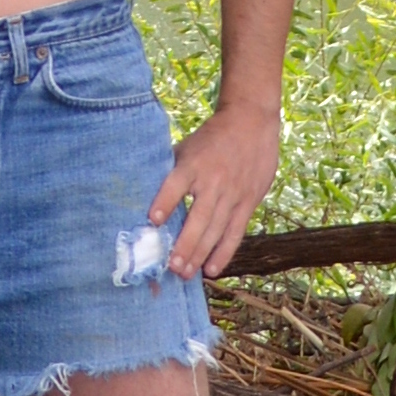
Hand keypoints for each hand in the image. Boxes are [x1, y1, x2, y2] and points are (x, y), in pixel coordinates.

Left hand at [149, 98, 280, 279]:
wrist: (252, 123)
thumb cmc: (212, 138)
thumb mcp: (188, 147)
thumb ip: (172, 170)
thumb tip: (143, 193)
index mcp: (194, 164)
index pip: (177, 184)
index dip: (165, 201)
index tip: (153, 220)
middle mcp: (214, 181)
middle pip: (198, 218)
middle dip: (184, 245)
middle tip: (170, 267)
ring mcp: (233, 194)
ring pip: (216, 230)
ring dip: (200, 254)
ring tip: (185, 273)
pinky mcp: (249, 202)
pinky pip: (235, 232)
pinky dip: (223, 252)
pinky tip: (211, 270)